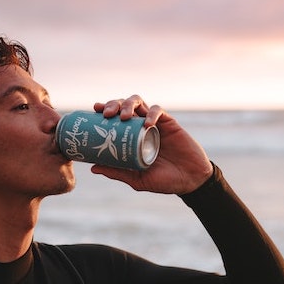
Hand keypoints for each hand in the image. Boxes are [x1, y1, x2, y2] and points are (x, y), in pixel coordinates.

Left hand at [91, 97, 212, 193]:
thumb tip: (93, 168)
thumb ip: (117, 173)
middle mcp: (140, 127)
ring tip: (124, 116)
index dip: (104, 110)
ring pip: (139, 103)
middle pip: (124, 106)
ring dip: (129, 104)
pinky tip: (147, 124)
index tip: (95, 109)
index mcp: (130, 137)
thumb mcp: (137, 179)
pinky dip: (151, 114)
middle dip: (114, 104)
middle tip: (106, 114)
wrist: (190, 181)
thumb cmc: (163, 181)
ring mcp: (155, 124)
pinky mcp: (170, 123)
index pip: (115, 118)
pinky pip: (159, 111)